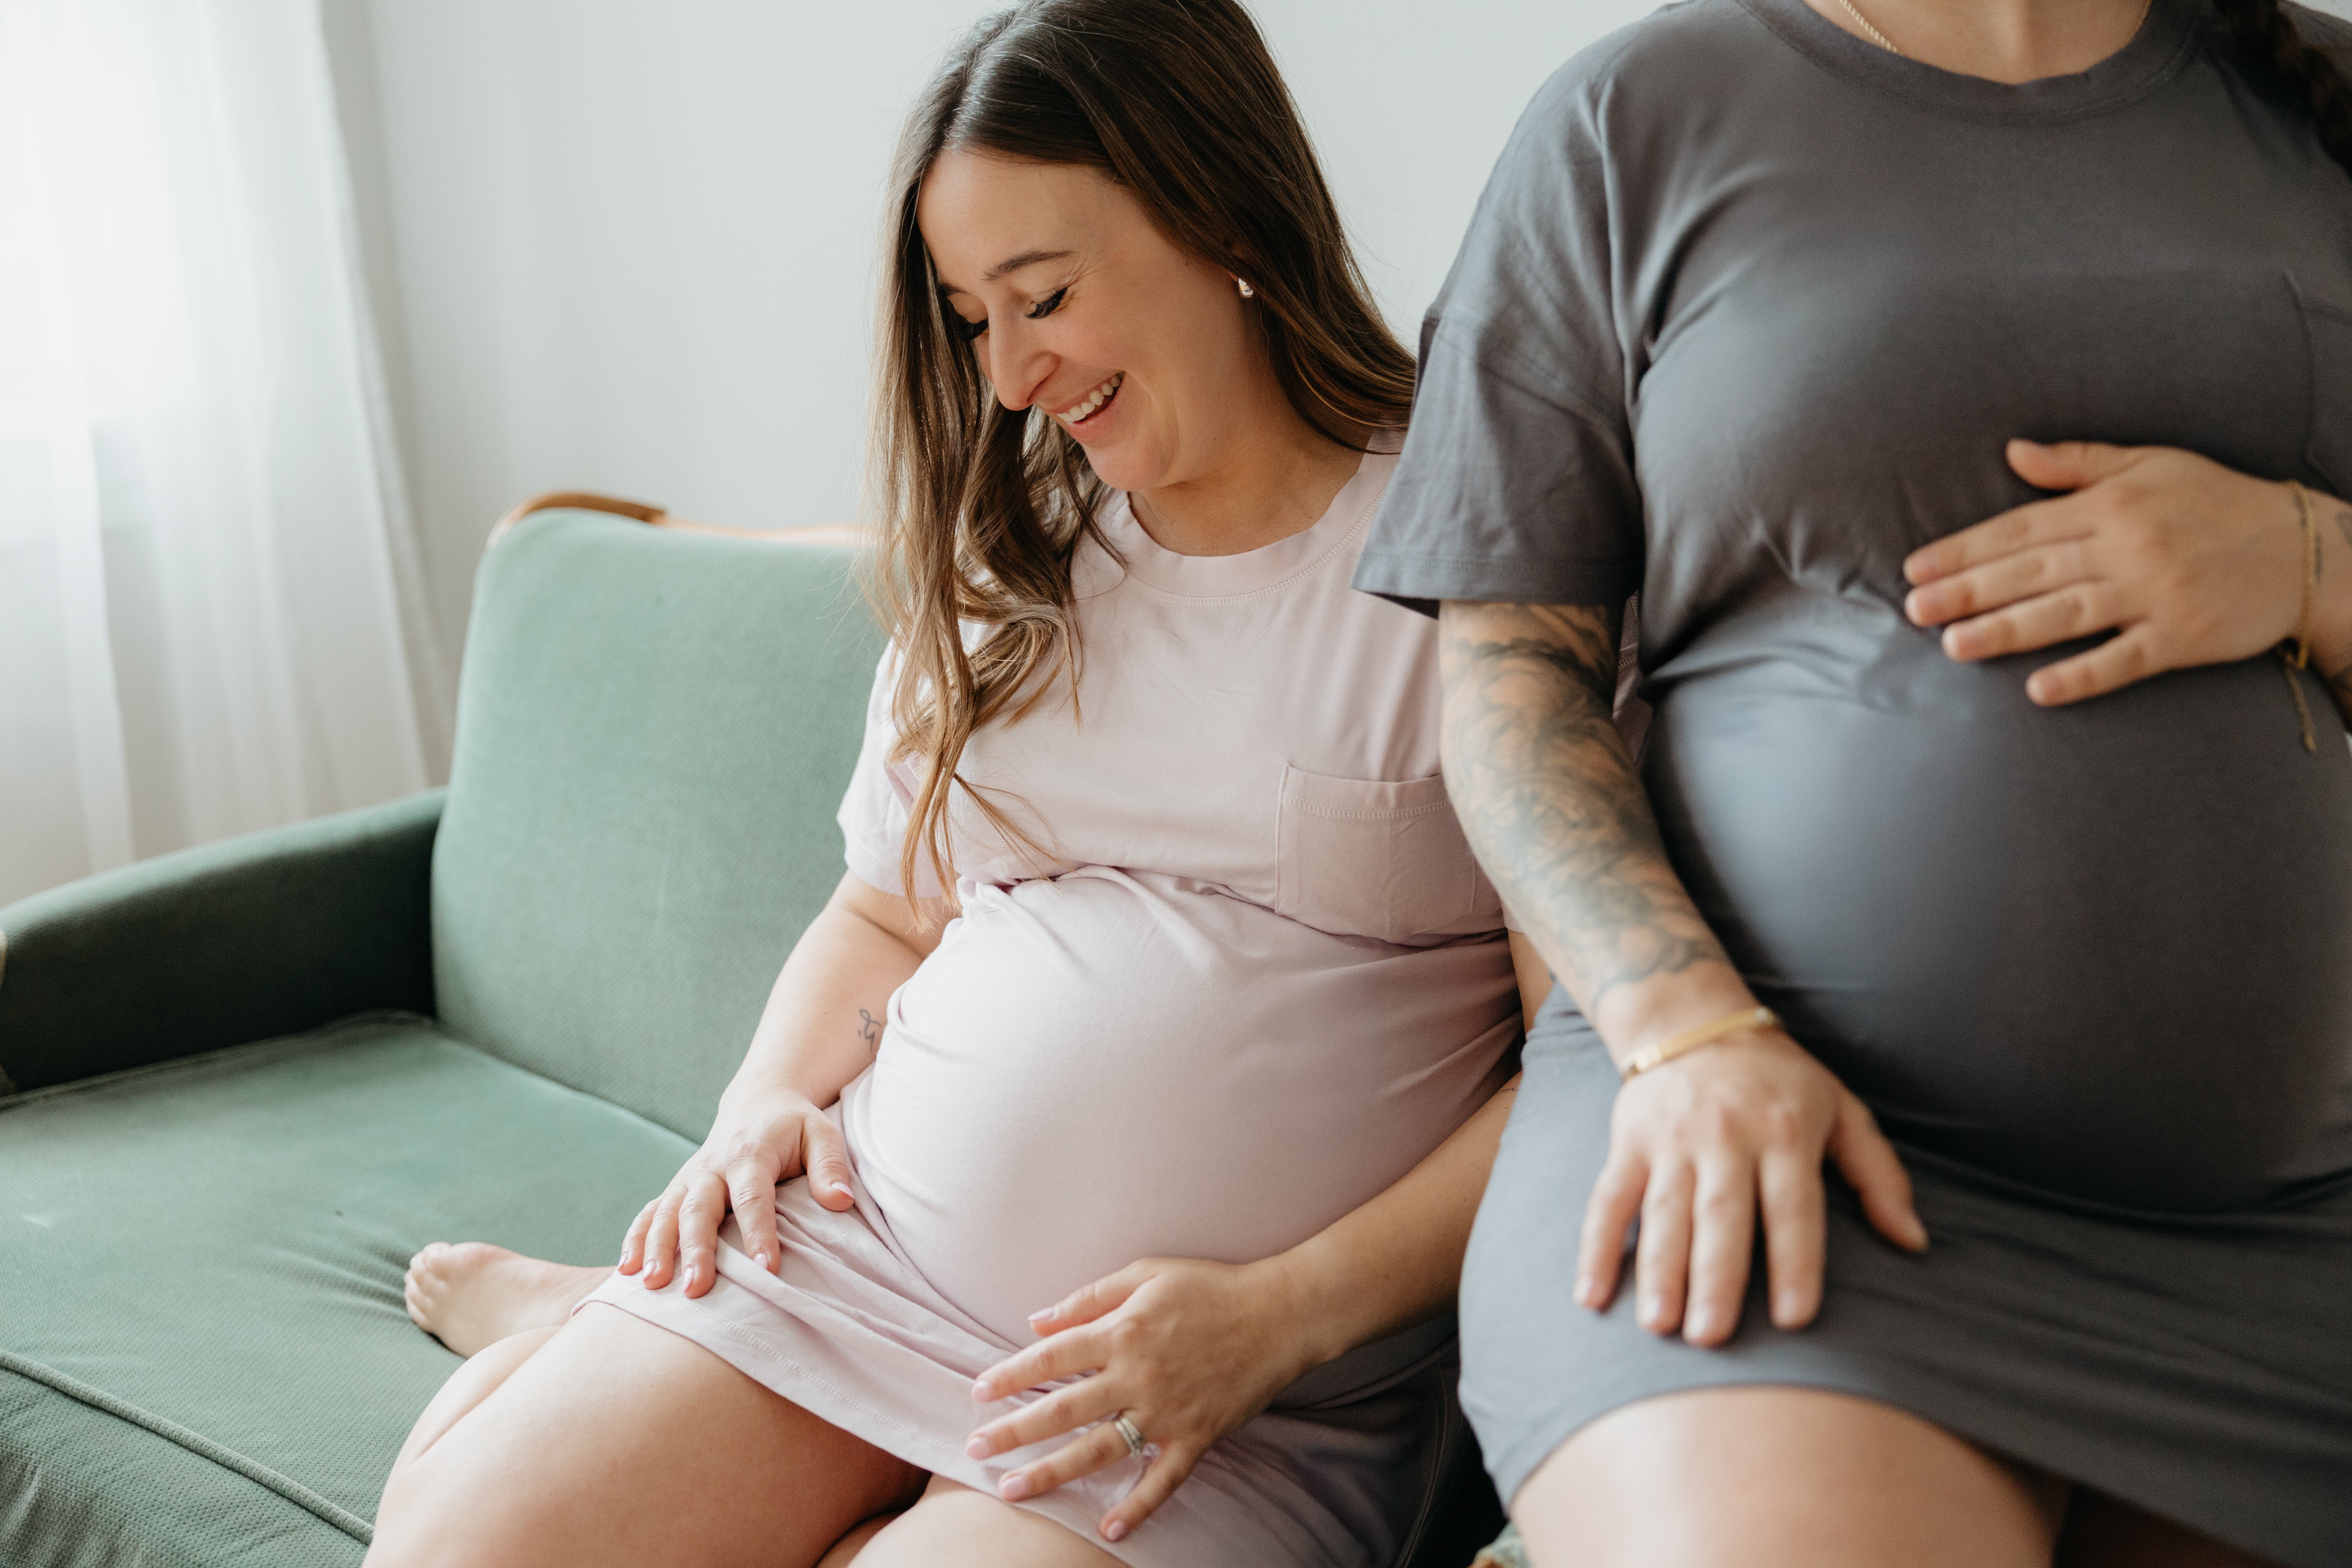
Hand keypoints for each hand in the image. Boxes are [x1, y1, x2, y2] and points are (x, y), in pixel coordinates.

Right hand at [617, 1082, 854, 1296]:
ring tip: (649, 1283)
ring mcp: (690, 1178)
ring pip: (667, 1212)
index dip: (759, 1234)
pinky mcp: (678, 1188)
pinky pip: (651, 1212)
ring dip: (656, 1247)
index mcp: (751, 1154)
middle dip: (696, 1249)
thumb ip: (831, 1166)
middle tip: (695, 1289)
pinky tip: (624, 1269)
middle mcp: (713, 1166)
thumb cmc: (795, 1125)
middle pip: (700, 1209)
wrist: (758, 1101)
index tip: (767, 1270)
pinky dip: (636, 1238)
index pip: (753, 1198)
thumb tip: (841, 1202)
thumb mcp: (822, 1134)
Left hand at [963, 1257, 1315, 1543]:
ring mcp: (1166, 1412)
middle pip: (1062, 1409)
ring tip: (1012, 1490)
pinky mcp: (1196, 1436)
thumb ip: (1090, 1297)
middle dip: (1014, 1431)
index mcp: (1123, 1331)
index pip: (1051, 1357)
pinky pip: (1162, 1479)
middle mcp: (1137, 1376)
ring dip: (1052, 1472)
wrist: (1280, 1314)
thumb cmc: (1211, 1287)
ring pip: (1098, 1449)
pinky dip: (1137, 1506)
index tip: (977, 1392)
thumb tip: (1037, 1320)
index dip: (1010, 1375)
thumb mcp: (1147, 1274)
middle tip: (974, 1449)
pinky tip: (1108, 1529)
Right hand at [1578, 1029, 1926, 1346]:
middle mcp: (1726, 1136)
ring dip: (1658, 1270)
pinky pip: (1608, 1198)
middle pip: (1721, 1215)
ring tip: (1659, 1326)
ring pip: (1664, 1211)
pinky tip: (1592, 1294)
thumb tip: (1915, 1242)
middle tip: (1712, 1336)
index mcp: (1785, 1132)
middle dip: (1715, 1277)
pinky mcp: (1628, 1141)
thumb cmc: (1780, 1079)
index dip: (1795, 1262)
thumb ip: (1879, 1175)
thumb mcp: (1842, 1111)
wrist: (1691, 1017)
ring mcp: (1671, 1139)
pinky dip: (1597, 1246)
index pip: (1792, 1206)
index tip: (1796, 1318)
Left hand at [1903, 440, 2309, 704]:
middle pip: (2033, 571)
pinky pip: (2124, 660)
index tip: (1916, 569)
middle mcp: (2128, 548)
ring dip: (2007, 631)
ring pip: (2067, 614)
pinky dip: (2082, 675)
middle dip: (1968, 591)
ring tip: (1953, 645)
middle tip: (1913, 611)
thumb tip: (2013, 450)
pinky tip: (2038, 690)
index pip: (2021, 528)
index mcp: (2112, 506)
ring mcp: (2155, 594)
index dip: (1964, 549)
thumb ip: (2078, 464)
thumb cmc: (2217, 502)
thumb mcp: (2151, 464)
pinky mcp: (2183, 637)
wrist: (2303, 547)